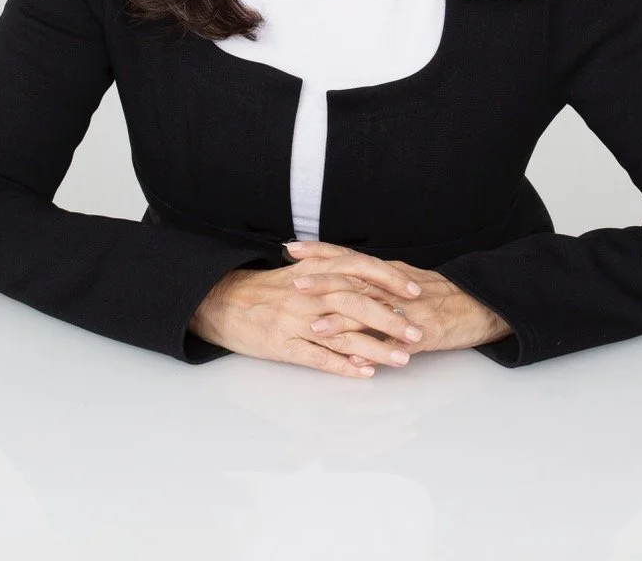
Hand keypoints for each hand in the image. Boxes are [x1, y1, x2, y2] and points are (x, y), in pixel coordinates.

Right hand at [188, 246, 429, 378]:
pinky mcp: (284, 344)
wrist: (224, 301)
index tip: (416, 292)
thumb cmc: (268, 289)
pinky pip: (318, 357)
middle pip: (357, 303)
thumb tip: (370, 281)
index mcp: (316, 271)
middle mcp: (309, 293)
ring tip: (402, 359)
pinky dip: (343, 365)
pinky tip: (365, 372)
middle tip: (416, 333)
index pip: (361, 269)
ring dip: (375, 347)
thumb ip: (334, 272)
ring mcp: (297, 320)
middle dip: (391, 319)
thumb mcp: (301, 270)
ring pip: (343, 334)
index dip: (390, 280)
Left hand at [282, 240, 514, 366]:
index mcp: (387, 271)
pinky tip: (358, 359)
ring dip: (342, 320)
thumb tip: (341, 275)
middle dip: (323, 282)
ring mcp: (407, 310)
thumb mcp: (403, 278)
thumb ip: (374, 277)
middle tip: (294, 283)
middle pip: (355, 281)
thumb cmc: (440, 294)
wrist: (479, 305)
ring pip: (371, 312)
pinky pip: (394, 343)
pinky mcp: (421, 334)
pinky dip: (375, 351)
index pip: (348, 256)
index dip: (320, 252)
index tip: (292, 249)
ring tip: (315, 327)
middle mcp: (394, 286)